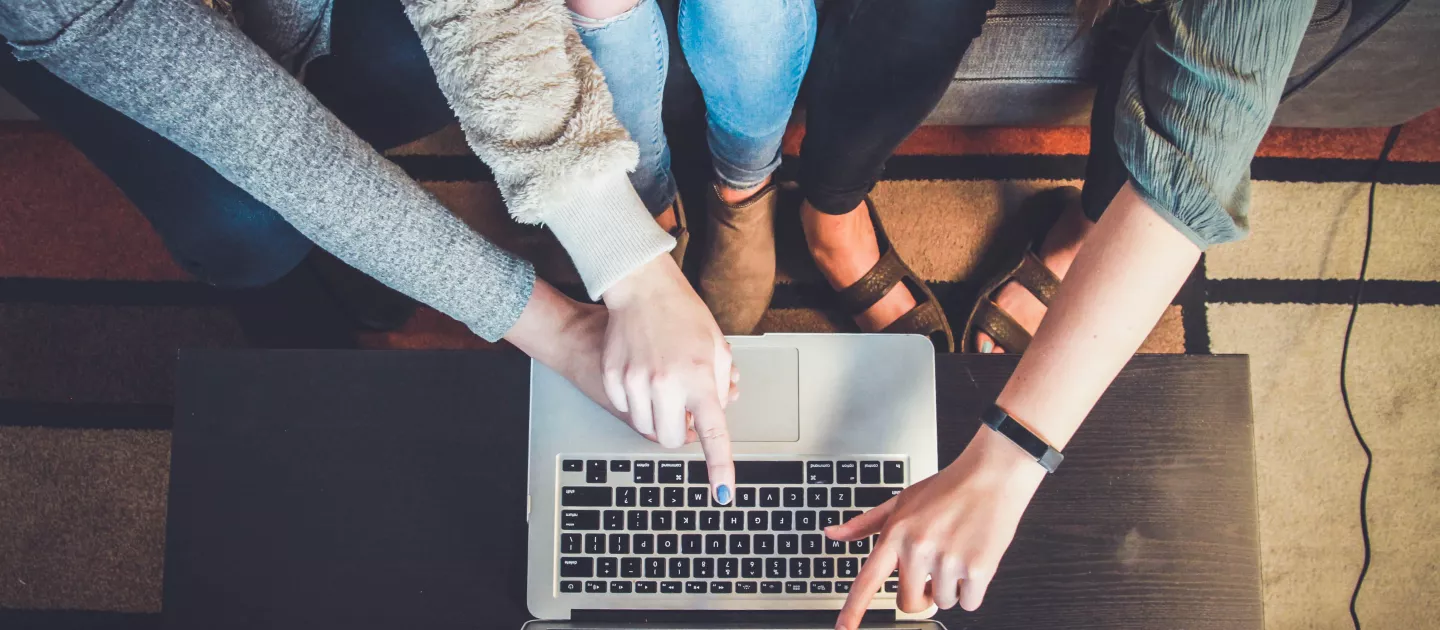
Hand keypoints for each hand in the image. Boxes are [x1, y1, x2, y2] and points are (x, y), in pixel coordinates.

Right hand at [504, 279, 734, 444]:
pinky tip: (642, 374)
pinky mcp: (613, 378)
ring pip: (645, 427)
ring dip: (657, 416)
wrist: (641, 288)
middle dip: (679, 432)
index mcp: (699, 378)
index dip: (720, 467)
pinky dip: (636, 401)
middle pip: (671, 439)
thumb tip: (720, 411)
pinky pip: (625, 409)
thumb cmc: (683, 314)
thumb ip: (721, 384)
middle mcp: (666, 384)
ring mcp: (635, 382)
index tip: (723, 492)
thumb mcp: (716, 347)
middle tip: (683, 409)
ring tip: (663, 385)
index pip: (713, 433)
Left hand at [827, 427, 1046, 627]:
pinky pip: (969, 603)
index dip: (853, 609)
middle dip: (921, 596)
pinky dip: (973, 590)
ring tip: (957, 553)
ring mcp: (948, 560)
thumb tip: (833, 534)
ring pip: (943, 602)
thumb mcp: (900, 501)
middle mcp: (918, 549)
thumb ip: (864, 524)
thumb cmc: (947, 488)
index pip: (868, 579)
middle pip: (908, 603)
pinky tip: (974, 559)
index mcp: (896, 534)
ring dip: (951, 588)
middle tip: (933, 572)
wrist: (992, 475)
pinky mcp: (978, 569)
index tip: (843, 629)